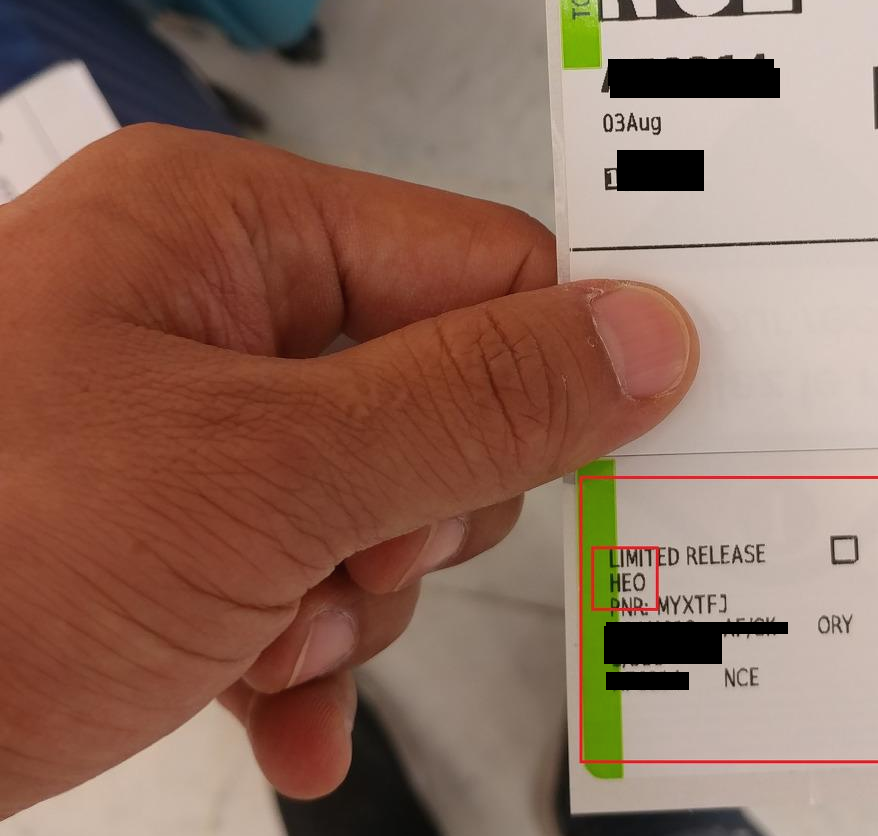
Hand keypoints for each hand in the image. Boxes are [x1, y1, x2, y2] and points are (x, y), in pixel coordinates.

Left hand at [0, 126, 696, 813]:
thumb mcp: (271, 475)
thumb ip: (478, 402)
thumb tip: (649, 339)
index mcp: (231, 226)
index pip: (480, 264)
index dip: (548, 367)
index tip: (605, 459)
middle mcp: (212, 300)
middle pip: (436, 390)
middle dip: (413, 511)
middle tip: (345, 558)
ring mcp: (189, 413)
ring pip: (379, 496)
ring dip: (352, 595)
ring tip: (265, 639)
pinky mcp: (170, 513)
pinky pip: (305, 560)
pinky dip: (307, 647)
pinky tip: (276, 708)